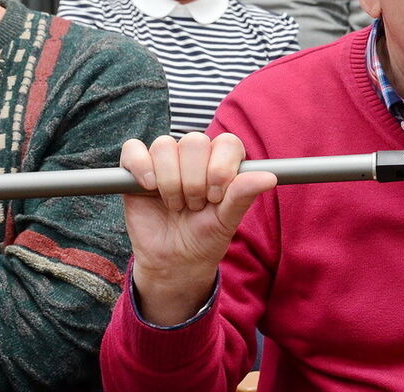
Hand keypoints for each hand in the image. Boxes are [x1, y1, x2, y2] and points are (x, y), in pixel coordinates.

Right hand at [121, 132, 275, 324]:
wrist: (175, 262)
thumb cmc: (205, 238)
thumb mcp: (227, 221)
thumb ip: (242, 195)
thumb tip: (270, 177)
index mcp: (221, 161)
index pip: (226, 142)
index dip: (221, 168)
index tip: (217, 197)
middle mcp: (194, 156)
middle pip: (194, 142)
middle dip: (194, 181)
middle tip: (195, 206)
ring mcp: (164, 161)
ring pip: (164, 146)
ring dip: (170, 182)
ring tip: (176, 206)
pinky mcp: (136, 170)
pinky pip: (133, 150)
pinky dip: (141, 166)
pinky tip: (149, 188)